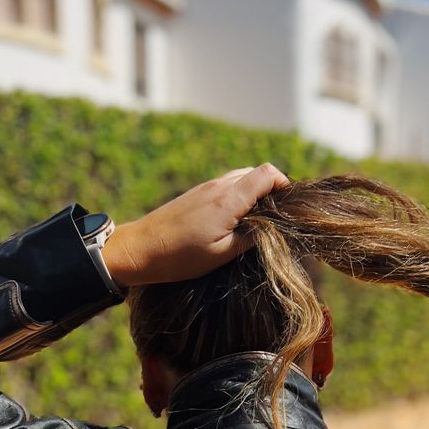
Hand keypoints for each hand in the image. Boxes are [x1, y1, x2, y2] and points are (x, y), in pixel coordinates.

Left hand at [104, 163, 289, 287]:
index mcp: (229, 199)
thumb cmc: (180, 256)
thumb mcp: (222, 254)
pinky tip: (235, 218)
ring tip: (256, 220)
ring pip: (241, 177)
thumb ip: (252, 238)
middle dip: (272, 189)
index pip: (267, 173)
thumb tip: (274, 228)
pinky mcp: (197, 193)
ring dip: (254, 192)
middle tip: (276, 217)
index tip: (288, 207)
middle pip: (257, 172)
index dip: (284, 184)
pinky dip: (239, 195)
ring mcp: (206, 187)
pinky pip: (227, 184)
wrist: (140, 248)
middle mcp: (219, 186)